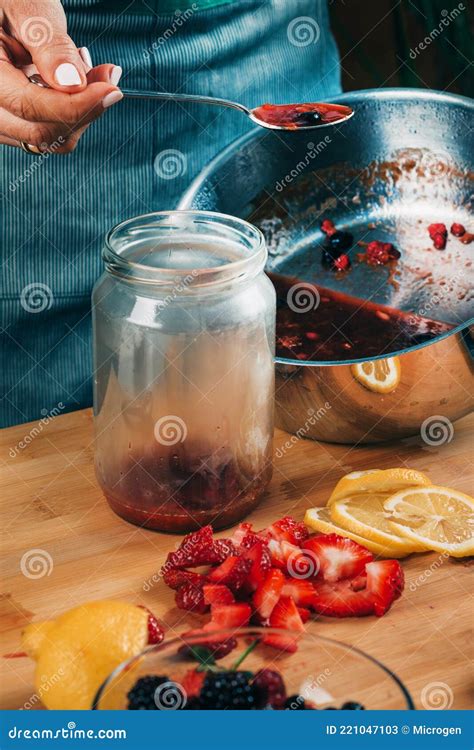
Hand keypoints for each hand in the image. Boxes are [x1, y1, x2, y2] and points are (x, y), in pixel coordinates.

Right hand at [0, 0, 122, 152]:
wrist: (5, 8)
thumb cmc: (10, 1)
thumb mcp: (28, 11)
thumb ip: (50, 48)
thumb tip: (73, 84)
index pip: (28, 106)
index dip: (74, 105)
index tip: (109, 91)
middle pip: (40, 131)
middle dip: (83, 110)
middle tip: (107, 78)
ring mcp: (2, 118)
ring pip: (49, 139)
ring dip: (81, 112)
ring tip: (90, 72)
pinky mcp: (17, 121)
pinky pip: (49, 132)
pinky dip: (73, 113)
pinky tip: (78, 84)